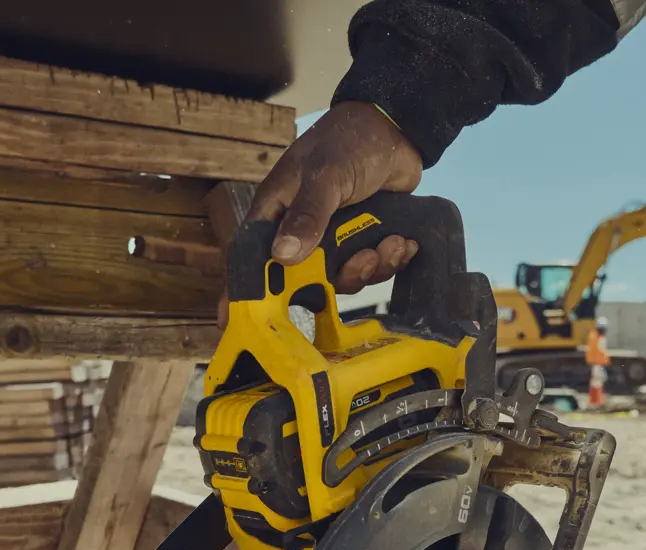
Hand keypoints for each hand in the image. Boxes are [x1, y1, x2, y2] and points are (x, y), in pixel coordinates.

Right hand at [246, 101, 424, 293]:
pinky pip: (370, 269)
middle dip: (338, 278)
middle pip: (305, 280)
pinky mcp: (361, 242)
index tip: (244, 323)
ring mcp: (332, 239)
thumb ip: (308, 214)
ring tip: (390, 242)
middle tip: (362, 260)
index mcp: (277, 213)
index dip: (247, 293)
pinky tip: (402, 241)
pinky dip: (388, 259)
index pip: (253, 260)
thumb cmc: (347, 141)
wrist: (394, 131)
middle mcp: (300, 231)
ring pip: (344, 278)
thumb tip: (285, 256)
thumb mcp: (325, 175)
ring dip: (371, 266)